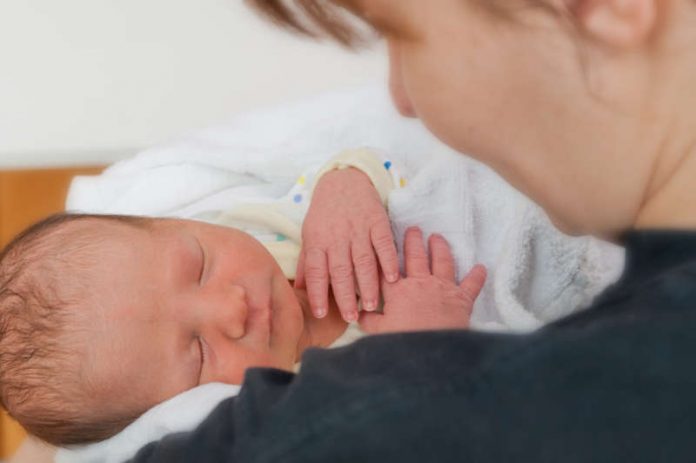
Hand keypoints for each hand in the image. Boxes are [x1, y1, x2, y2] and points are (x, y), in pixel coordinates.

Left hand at [296, 167, 398, 321]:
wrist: (344, 180)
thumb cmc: (325, 213)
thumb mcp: (310, 234)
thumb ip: (306, 262)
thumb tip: (297, 290)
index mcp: (317, 241)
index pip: (315, 271)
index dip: (317, 293)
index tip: (321, 313)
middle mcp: (337, 237)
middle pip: (340, 270)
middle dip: (345, 296)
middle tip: (351, 318)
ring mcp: (358, 229)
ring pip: (363, 261)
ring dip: (368, 285)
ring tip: (370, 305)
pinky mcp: (377, 222)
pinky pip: (384, 244)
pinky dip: (388, 261)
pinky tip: (391, 279)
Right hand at [359, 227, 486, 333]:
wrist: (432, 353)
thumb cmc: (403, 341)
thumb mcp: (379, 332)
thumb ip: (369, 320)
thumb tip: (359, 314)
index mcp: (398, 291)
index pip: (387, 270)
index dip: (384, 258)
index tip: (382, 247)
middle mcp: (421, 283)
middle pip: (415, 257)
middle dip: (413, 241)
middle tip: (413, 229)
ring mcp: (443, 288)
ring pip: (442, 261)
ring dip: (440, 248)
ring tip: (437, 237)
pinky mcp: (462, 299)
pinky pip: (472, 284)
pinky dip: (477, 276)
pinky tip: (481, 267)